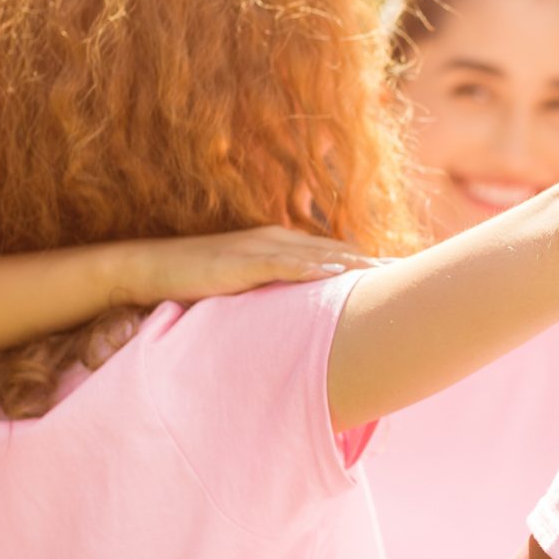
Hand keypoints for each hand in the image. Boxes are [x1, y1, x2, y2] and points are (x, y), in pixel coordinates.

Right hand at [109, 225, 381, 307]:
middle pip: (336, 251)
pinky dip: (312, 268)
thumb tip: (298, 318)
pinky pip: (283, 263)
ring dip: (354, 265)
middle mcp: (275, 240)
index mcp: (279, 245)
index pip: (333, 254)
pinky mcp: (240, 261)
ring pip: (318, 255)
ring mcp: (259, 248)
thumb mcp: (244, 288)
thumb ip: (273, 295)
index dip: (367, 264)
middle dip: (374, 263)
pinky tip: (336, 273)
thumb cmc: (195, 282)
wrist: (146, 269)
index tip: (401, 276)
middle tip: (413, 274)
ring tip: (388, 276)